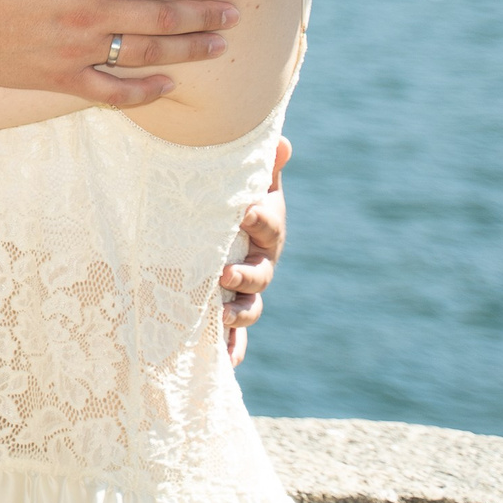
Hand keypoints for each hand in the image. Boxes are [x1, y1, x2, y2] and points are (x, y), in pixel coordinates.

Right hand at [0, 0, 235, 106]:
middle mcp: (86, 12)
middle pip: (160, 13)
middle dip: (203, 11)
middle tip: (235, 11)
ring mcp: (77, 50)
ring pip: (146, 52)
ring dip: (188, 50)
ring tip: (219, 46)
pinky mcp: (62, 79)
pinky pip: (113, 91)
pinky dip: (144, 91)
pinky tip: (168, 85)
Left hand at [224, 136, 289, 363]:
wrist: (221, 227)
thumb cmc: (234, 199)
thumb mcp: (247, 183)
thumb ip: (262, 166)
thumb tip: (282, 141)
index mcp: (265, 231)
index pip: (266, 224)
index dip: (259, 218)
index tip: (243, 212)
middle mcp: (259, 264)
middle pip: (259, 274)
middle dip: (244, 276)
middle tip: (222, 273)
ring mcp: (246, 291)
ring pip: (249, 307)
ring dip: (237, 315)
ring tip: (220, 317)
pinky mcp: (229, 311)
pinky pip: (235, 337)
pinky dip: (232, 349)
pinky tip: (226, 361)